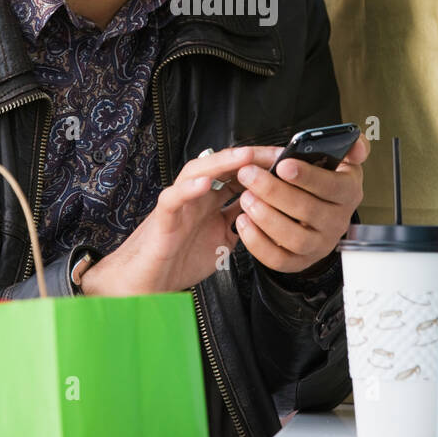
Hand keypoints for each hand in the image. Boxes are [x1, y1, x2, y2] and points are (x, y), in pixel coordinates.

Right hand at [82, 144, 284, 295]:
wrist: (149, 283)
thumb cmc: (180, 259)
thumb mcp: (222, 241)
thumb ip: (239, 223)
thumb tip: (266, 213)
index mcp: (211, 200)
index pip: (239, 174)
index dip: (262, 166)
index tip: (289, 162)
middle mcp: (196, 196)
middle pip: (223, 165)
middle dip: (250, 157)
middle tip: (275, 153)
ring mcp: (179, 203)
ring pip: (198, 172)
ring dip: (222, 163)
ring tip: (244, 156)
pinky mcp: (162, 218)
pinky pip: (173, 198)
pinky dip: (188, 190)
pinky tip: (205, 184)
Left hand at [231, 134, 368, 274]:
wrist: (319, 211)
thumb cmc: (323, 181)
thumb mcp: (341, 160)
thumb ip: (349, 147)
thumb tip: (356, 146)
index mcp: (348, 193)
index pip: (333, 186)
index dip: (307, 176)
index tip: (282, 165)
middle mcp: (337, 222)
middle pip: (308, 211)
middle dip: (274, 191)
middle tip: (250, 175)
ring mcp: (319, 244)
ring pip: (294, 238)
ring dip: (266, 217)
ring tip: (246, 197)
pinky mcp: (300, 261)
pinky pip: (279, 259)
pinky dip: (258, 242)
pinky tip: (244, 221)